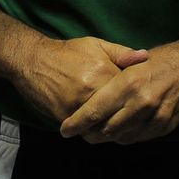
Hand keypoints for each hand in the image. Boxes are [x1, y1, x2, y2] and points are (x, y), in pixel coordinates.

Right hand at [5, 35, 148, 124]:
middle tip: (133, 122)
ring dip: (111, 130)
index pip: (130, 93)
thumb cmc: (67, 52)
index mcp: (104, 71)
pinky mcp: (64, 116)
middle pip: (119, 113)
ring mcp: (77, 105)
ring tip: (118, 129)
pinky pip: (85, 131)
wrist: (32, 59)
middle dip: (126, 118)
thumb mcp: (95, 45)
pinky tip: (98, 130)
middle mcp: (92, 89)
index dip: (137, 100)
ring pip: (103, 126)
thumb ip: (121, 53)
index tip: (140, 103)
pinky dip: (93, 133)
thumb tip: (145, 57)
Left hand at [58, 41, 178, 144]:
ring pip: (121, 137)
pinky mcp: (165, 127)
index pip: (95, 111)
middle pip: (105, 129)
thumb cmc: (161, 59)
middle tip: (78, 132)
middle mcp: (140, 103)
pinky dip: (125, 136)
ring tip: (95, 132)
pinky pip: (138, 139)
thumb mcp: (133, 60)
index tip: (64, 130)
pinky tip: (118, 130)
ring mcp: (155, 118)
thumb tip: (88, 92)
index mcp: (128, 84)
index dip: (77, 123)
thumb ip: (111, 76)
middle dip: (89, 133)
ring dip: (106, 137)